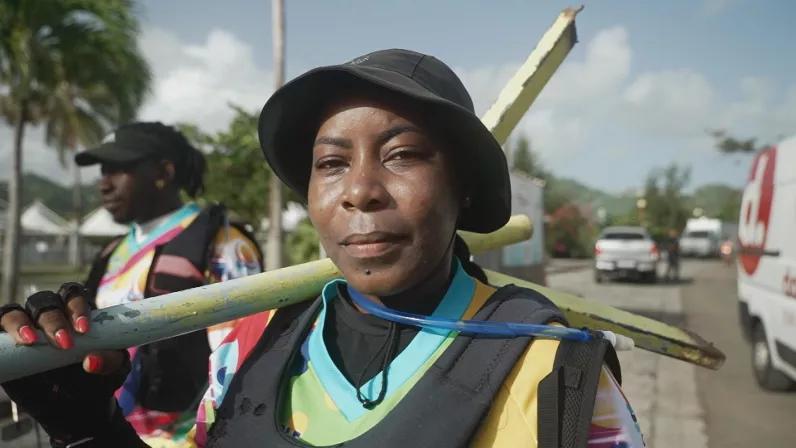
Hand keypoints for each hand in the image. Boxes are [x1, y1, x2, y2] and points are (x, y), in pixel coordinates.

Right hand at [0, 283, 133, 444]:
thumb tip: (91, 361)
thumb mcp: (112, 372)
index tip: (84, 330)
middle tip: (65, 344)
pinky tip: (11, 342)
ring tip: (31, 341)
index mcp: (76, 313)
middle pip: (45, 302)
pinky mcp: (5, 346)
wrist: (74, 405)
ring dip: (20, 323)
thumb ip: (109, 362)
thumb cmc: (95, 380)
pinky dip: (1, 332)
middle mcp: (48, 316)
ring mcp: (23, 328)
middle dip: (53, 321)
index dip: (77, 308)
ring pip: (14, 312)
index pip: (74, 297)